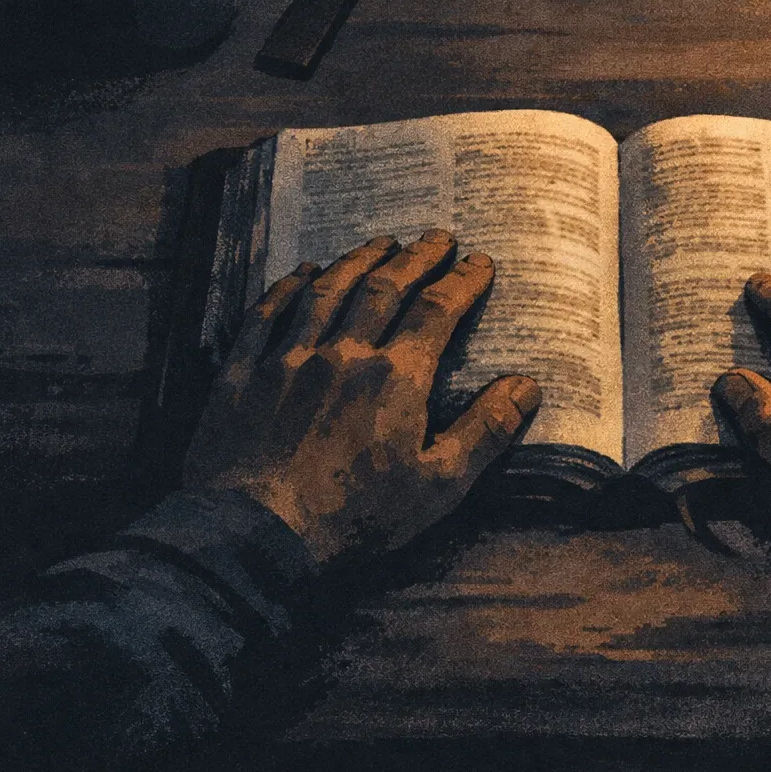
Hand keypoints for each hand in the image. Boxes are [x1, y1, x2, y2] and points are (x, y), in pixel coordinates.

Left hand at [183, 229, 540, 564]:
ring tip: (380, 242)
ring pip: (327, 292)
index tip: (480, 261)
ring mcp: (288, 359)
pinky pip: (267, 315)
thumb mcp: (438, 486)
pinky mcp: (243, 374)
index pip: (436, 311)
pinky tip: (302, 272)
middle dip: (416, 258)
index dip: (461, 282)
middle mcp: (343, 352)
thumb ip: (486, 432)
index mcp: (395, 377)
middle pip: (384, 288)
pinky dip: (288, 287)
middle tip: (437, 236)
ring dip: (358, 260)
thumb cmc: (354, 517)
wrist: (253, 534)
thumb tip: (528, 386)